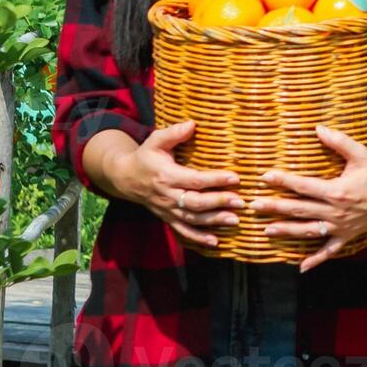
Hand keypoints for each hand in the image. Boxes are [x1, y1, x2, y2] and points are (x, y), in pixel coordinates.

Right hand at [100, 121, 242, 247]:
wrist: (125, 177)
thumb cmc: (145, 157)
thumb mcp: (155, 141)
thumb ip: (173, 133)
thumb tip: (192, 124)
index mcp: (166, 175)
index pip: (194, 179)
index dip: (214, 179)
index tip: (235, 178)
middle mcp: (167, 195)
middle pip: (195, 203)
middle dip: (219, 203)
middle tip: (241, 202)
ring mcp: (167, 209)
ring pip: (192, 219)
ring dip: (214, 222)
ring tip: (235, 221)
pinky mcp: (168, 218)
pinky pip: (183, 232)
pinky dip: (198, 239)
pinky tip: (215, 242)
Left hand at [255, 127, 366, 271]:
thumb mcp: (361, 154)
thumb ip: (339, 142)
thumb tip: (317, 128)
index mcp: (337, 191)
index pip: (303, 186)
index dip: (283, 181)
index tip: (264, 177)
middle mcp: (336, 212)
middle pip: (299, 210)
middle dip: (275, 207)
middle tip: (253, 206)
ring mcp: (341, 227)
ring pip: (308, 231)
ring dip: (287, 231)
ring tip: (266, 230)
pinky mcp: (347, 236)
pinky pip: (329, 251)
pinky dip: (316, 260)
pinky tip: (300, 267)